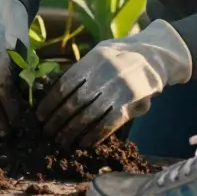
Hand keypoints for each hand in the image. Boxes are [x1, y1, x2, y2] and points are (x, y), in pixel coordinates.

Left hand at [37, 19, 192, 149]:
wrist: (155, 56)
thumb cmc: (120, 56)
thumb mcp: (99, 53)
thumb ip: (79, 70)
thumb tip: (48, 86)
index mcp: (94, 59)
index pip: (66, 84)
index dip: (51, 102)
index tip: (41, 116)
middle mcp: (105, 73)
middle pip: (75, 102)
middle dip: (59, 120)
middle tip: (48, 132)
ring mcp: (119, 89)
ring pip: (90, 115)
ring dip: (73, 130)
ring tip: (62, 140)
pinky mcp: (132, 103)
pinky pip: (109, 122)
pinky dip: (95, 135)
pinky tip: (84, 143)